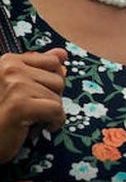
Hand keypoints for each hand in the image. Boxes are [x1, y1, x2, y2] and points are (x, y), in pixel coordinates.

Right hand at [0, 48, 67, 162]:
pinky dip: (55, 122)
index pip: (52, 62)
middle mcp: (10, 69)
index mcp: (8, 61)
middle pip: (58, 78)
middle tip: (35, 110)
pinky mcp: (19, 105)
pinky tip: (44, 127)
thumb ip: (38, 68)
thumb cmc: (2, 115)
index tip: (39, 96)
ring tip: (34, 119)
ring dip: (52, 112)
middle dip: (53, 97)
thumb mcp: (19, 87)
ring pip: (58, 95)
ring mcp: (15, 85)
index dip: (52, 82)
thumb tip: (62, 54)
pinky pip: (56, 109)